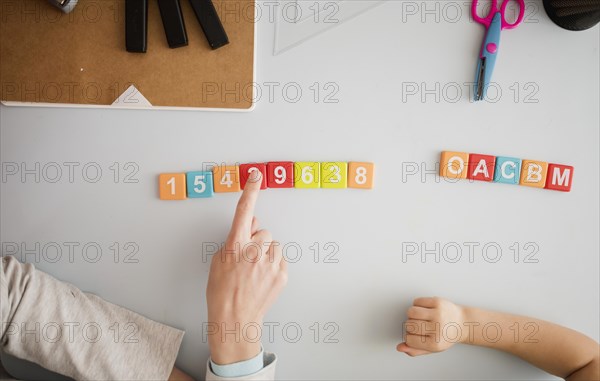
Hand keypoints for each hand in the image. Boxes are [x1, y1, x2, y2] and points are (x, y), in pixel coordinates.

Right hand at [206, 171, 287, 364]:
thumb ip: (234, 238)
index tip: (256, 175)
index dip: (250, 190)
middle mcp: (254, 251)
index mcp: (236, 245)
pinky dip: (272, 265)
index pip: (244, 211)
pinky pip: (280, 259)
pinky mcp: (281, 274)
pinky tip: (261, 278)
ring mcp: (270, 263)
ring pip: (273, 245)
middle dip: (257, 240)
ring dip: (266, 253)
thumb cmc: (222, 292)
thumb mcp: (219, 260)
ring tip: (254, 271)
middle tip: (247, 259)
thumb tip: (251, 225)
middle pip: (263, 231)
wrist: (235, 319)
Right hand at [396, 297, 464, 356]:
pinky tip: (424, 309)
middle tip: (420, 326)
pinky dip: (417, 305)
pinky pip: (417, 301)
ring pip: (411, 312)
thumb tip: (399, 347)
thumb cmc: (446, 336)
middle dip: (410, 326)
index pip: (409, 340)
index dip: (409, 337)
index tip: (416, 336)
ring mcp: (438, 314)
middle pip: (409, 325)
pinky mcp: (438, 302)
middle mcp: (437, 328)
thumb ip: (415, 350)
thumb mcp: (433, 348)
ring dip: (411, 314)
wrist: (464, 323)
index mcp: (435, 343)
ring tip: (420, 317)